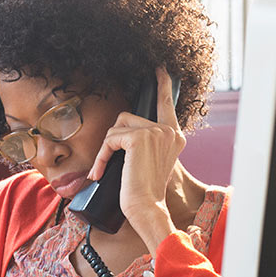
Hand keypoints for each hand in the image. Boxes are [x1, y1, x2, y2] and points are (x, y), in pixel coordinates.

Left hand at [86, 67, 184, 234]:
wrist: (146, 207)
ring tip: (108, 170)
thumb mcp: (148, 161)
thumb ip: (144, 142)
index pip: (166, 105)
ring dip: (106, 149)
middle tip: (111, 164)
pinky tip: (101, 173)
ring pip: (116, 128)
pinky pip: (110, 140)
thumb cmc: (143, 190)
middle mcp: (168, 131)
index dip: (162, 86)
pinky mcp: (139, 138)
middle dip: (113, 141)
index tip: (159, 69)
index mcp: (174, 136)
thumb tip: (122, 130)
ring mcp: (155, 132)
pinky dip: (101, 157)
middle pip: (126, 119)